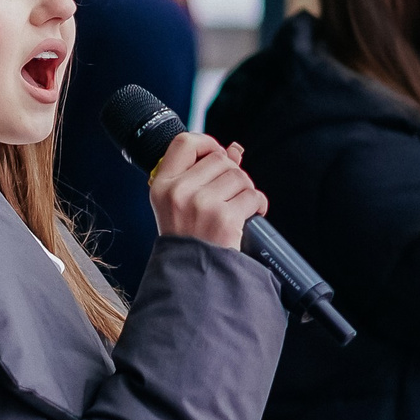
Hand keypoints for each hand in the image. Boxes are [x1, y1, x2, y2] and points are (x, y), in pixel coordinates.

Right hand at [149, 131, 267, 251]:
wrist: (191, 276)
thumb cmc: (187, 240)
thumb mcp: (181, 204)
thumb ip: (204, 174)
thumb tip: (234, 149)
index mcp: (162, 185)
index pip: (184, 143)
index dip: (207, 143)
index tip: (217, 154)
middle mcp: (179, 192)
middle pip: (220, 159)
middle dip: (232, 174)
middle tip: (229, 194)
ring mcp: (201, 204)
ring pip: (239, 176)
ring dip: (245, 190)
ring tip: (237, 207)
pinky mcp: (224, 218)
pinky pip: (252, 196)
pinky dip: (257, 205)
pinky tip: (249, 216)